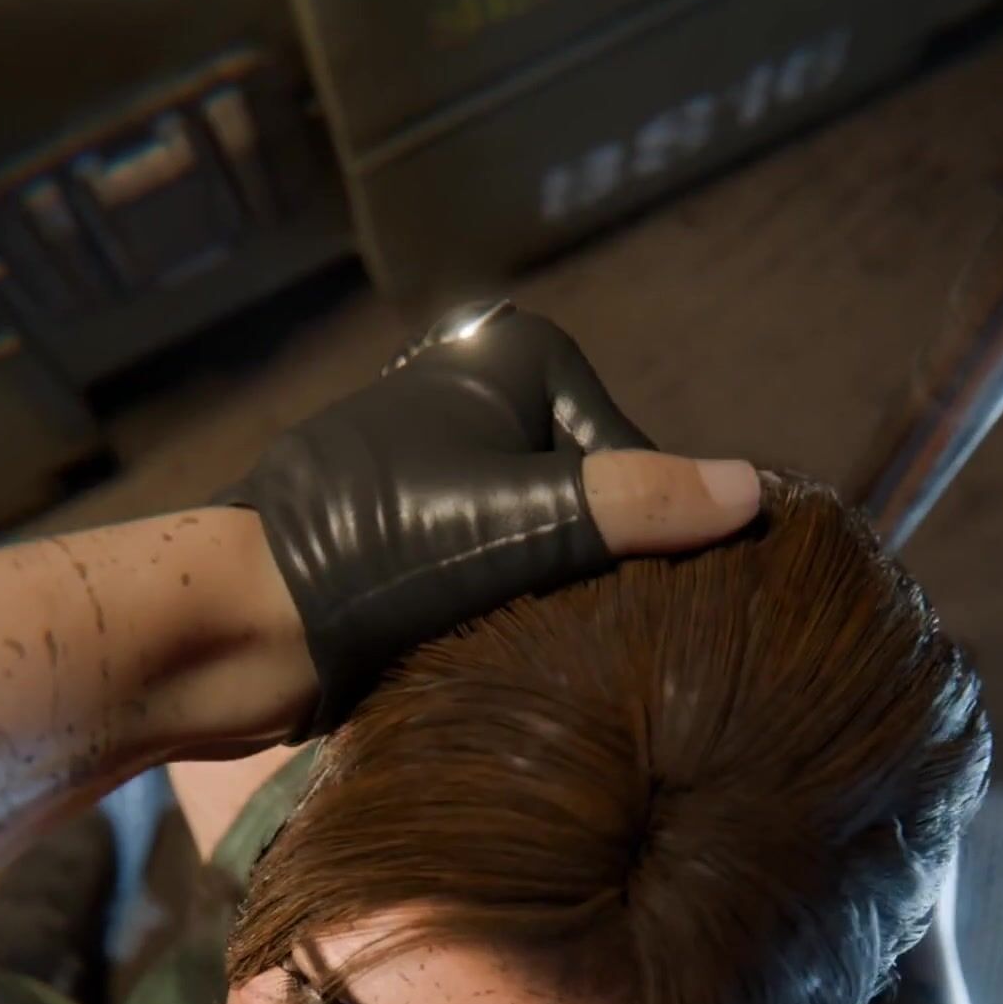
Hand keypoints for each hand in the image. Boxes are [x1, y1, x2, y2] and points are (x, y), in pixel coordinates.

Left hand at [225, 303, 759, 734]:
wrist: (248, 622)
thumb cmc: (379, 550)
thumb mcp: (526, 522)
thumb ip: (643, 506)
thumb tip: (754, 490)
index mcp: (514, 353)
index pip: (636, 463)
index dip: (633, 540)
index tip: (594, 597)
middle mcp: (480, 392)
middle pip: (595, 501)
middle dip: (592, 567)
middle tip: (571, 631)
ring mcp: (445, 464)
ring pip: (548, 543)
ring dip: (551, 598)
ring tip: (528, 643)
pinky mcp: (414, 532)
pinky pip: (499, 571)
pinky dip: (508, 611)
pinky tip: (495, 650)